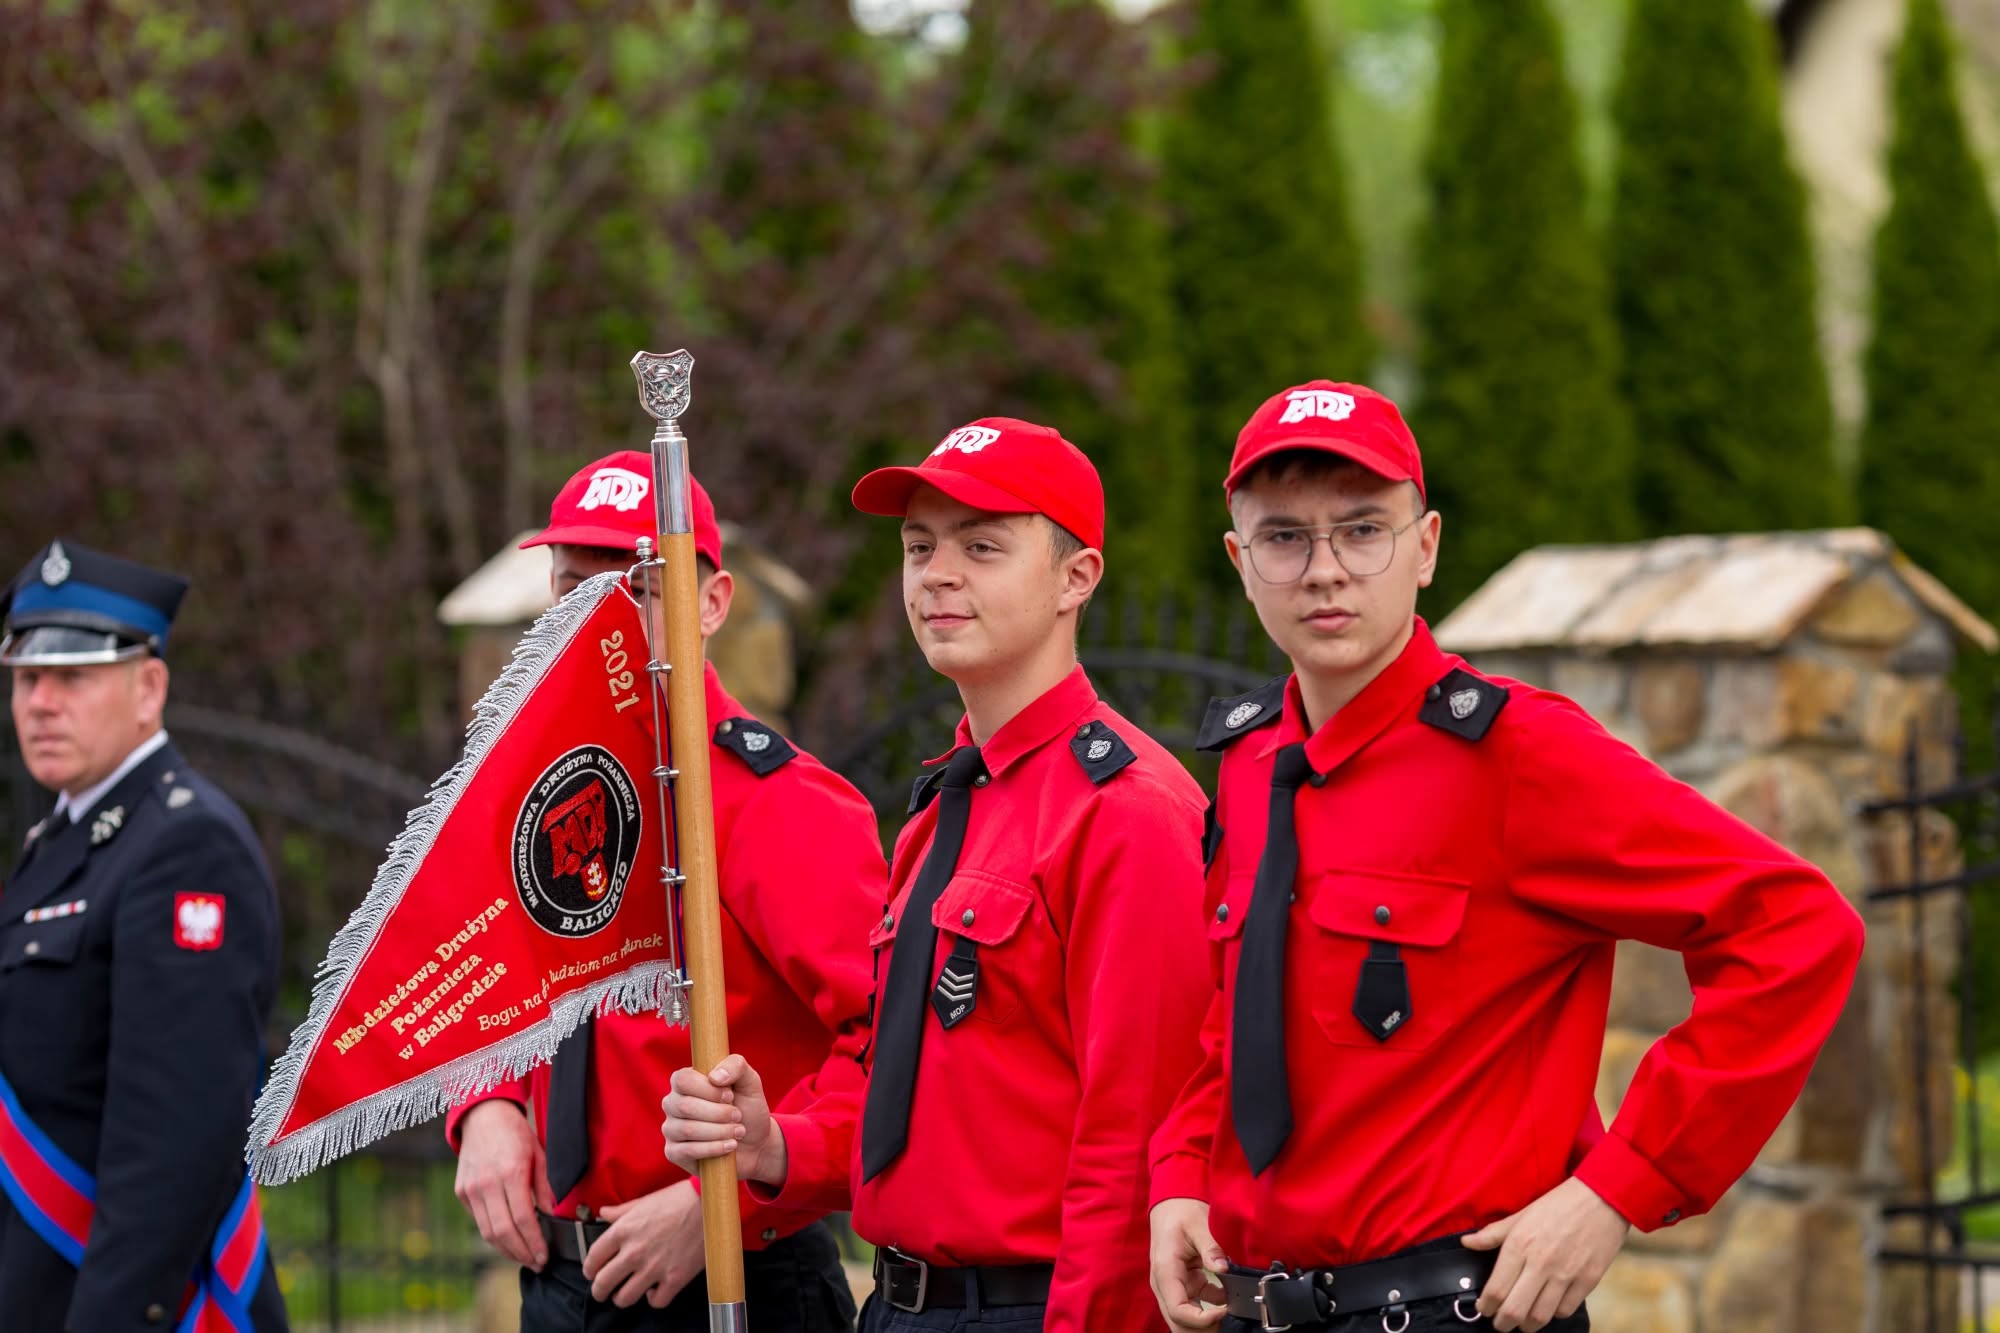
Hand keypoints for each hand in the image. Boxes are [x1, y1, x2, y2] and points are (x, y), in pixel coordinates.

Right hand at [453, 1100, 552, 1269]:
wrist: (483, 1115)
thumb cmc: (516, 1133)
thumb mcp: (540, 1154)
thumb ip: (546, 1188)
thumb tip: (554, 1217)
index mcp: (510, 1172)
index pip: (522, 1219)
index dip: (534, 1242)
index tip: (544, 1255)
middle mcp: (486, 1184)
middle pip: (502, 1232)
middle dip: (521, 1253)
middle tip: (537, 1263)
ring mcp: (471, 1189)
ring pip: (487, 1232)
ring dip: (506, 1250)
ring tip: (524, 1257)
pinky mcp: (462, 1192)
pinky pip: (478, 1221)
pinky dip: (494, 1235)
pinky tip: (508, 1239)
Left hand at [582, 1181, 703, 1307]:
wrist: (711, 1202)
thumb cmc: (679, 1198)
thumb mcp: (645, 1200)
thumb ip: (621, 1211)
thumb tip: (604, 1213)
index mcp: (623, 1230)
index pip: (593, 1258)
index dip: (589, 1268)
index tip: (592, 1271)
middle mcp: (634, 1252)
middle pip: (603, 1284)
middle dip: (599, 1290)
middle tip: (602, 1291)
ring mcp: (654, 1267)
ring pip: (624, 1298)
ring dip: (622, 1297)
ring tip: (625, 1293)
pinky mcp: (675, 1278)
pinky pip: (655, 1301)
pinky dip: (652, 1298)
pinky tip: (654, 1289)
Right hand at [660, 1055, 786, 1185]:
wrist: (755, 1143)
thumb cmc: (748, 1107)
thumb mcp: (749, 1081)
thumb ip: (736, 1066)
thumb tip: (715, 1077)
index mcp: (685, 1082)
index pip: (683, 1080)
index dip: (709, 1090)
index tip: (730, 1096)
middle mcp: (673, 1103)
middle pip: (685, 1106)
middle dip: (719, 1113)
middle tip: (738, 1116)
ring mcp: (671, 1128)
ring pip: (688, 1129)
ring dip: (720, 1131)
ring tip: (738, 1131)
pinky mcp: (674, 1152)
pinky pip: (687, 1151)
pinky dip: (714, 1148)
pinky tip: (730, 1146)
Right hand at [1149, 1197, 1228, 1330]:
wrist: (1172, 1205)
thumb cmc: (1181, 1213)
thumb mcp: (1198, 1225)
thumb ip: (1210, 1248)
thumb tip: (1224, 1268)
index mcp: (1165, 1271)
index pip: (1178, 1310)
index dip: (1200, 1319)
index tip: (1224, 1312)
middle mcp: (1165, 1285)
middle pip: (1179, 1323)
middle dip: (1202, 1329)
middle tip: (1228, 1324)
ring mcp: (1174, 1287)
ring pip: (1186, 1320)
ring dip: (1206, 1324)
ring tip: (1231, 1316)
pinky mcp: (1185, 1286)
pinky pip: (1196, 1307)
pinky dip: (1212, 1311)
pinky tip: (1229, 1303)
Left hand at [1463, 1177, 1629, 1330]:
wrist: (1601, 1199)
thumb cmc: (1558, 1205)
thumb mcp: (1521, 1214)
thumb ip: (1492, 1234)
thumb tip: (1467, 1242)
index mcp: (1520, 1245)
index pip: (1496, 1289)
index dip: (1486, 1306)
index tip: (1484, 1309)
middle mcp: (1540, 1263)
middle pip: (1515, 1310)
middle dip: (1503, 1324)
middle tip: (1500, 1324)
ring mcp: (1566, 1274)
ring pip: (1540, 1316)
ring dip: (1528, 1325)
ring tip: (1522, 1321)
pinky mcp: (1588, 1280)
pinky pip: (1565, 1310)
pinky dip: (1554, 1314)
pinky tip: (1548, 1306)